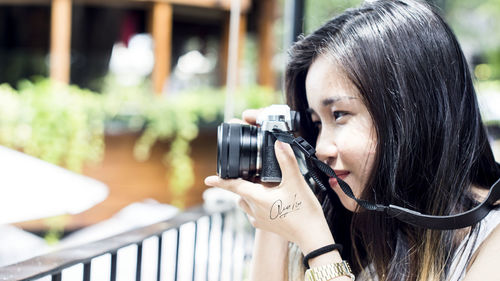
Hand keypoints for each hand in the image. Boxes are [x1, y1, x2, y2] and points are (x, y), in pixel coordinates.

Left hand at [205, 136, 334, 252]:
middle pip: (241, 192)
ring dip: (249, 194)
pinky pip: (254, 213)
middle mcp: (255, 210)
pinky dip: (257, 205)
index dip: (220, 181)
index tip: (207, 179)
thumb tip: (279, 143)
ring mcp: (260, 220)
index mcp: (258, 198)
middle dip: (242, 183)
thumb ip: (287, 161)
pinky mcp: (266, 226)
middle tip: (252, 174)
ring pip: (246, 203)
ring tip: (262, 187)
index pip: (234, 186)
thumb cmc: (304, 211)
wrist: (313, 236)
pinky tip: (270, 201)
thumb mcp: (297, 182)